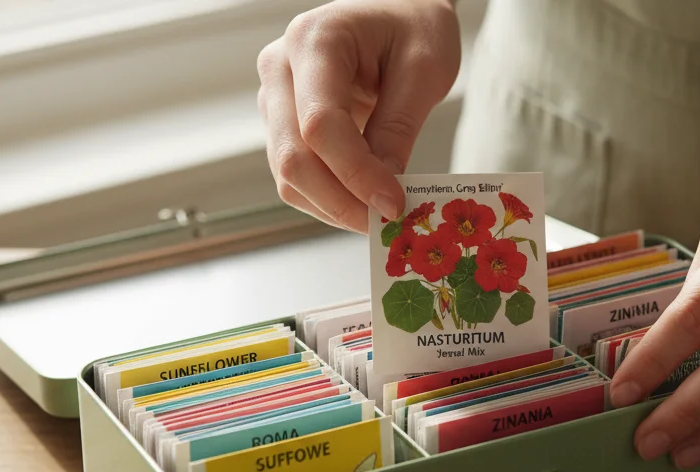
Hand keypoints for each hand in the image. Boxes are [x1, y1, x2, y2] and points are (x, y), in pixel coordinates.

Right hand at [257, 0, 461, 232]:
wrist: (397, 12)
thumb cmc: (414, 27)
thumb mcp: (425, 69)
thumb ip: (399, 128)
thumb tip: (382, 193)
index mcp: (313, 40)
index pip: (320, 124)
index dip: (355, 173)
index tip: (394, 204)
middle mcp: (280, 68)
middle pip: (293, 156)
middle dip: (341, 200)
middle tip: (386, 223)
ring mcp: (275, 98)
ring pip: (288, 175)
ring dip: (333, 206)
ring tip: (380, 214)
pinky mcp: (281, 124)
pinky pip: (295, 176)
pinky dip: (327, 199)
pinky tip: (362, 201)